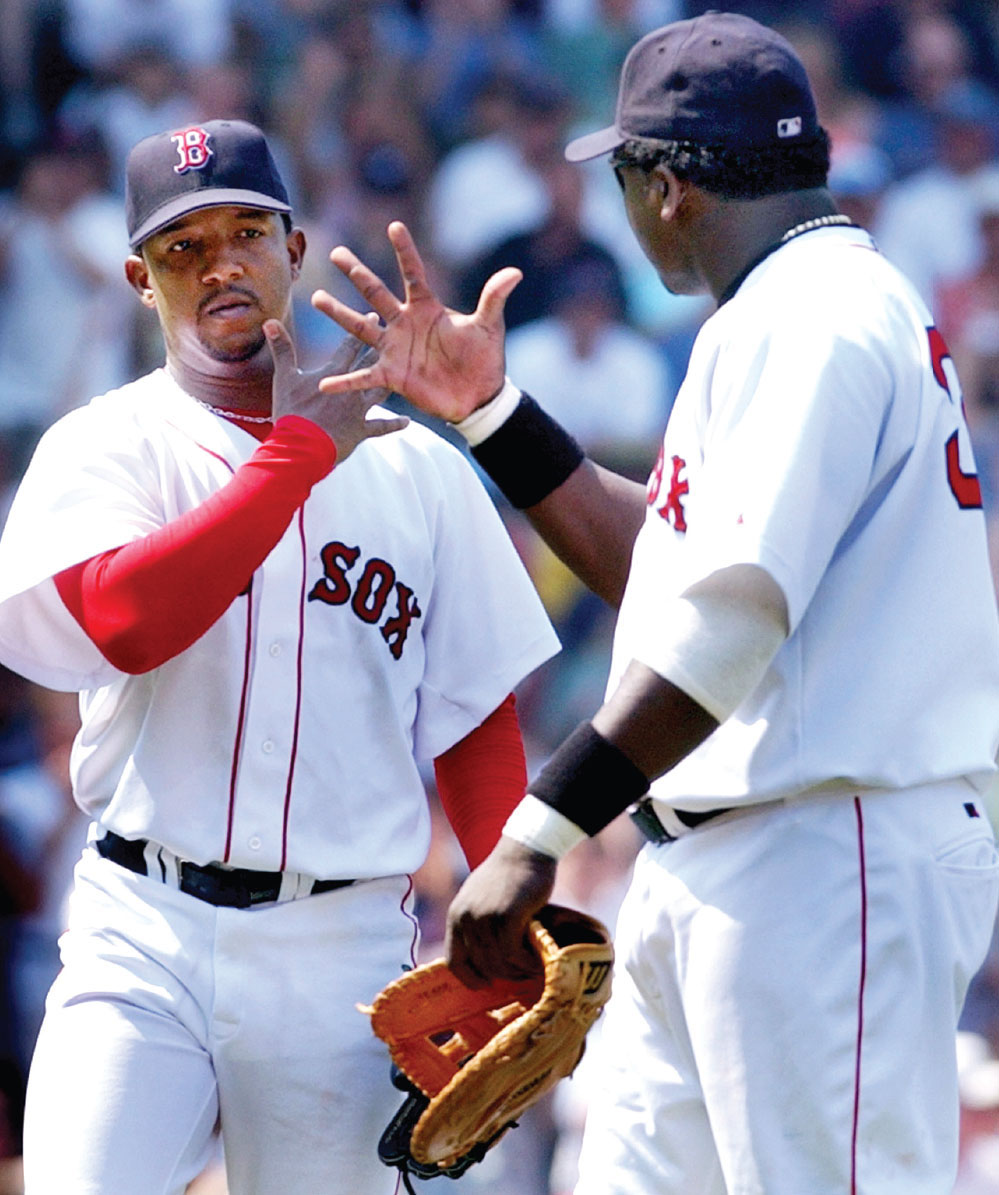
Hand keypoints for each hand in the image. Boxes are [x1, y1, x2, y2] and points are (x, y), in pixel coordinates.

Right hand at [264, 320, 407, 462]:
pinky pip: (382, 427)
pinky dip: (395, 424)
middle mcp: (352, 389)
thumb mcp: (284, 378)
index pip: (350, 346)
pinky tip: (408, 421)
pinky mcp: (361, 431)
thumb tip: (270, 321)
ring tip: (407, 373)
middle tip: (397, 336)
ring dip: (392, 382)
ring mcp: (359, 410)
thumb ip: (282, 349)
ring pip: (380, 392)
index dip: (362, 330)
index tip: (375, 315)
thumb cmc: (291, 412)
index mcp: (334, 373)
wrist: (300, 447)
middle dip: (382, 349)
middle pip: (371, 364)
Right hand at [310, 221, 521, 422]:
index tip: (395, 225)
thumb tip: (515, 271)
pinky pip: (364, 378)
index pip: (413, 273)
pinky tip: (324, 384)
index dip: (405, 250)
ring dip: (339, 314)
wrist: (478, 396)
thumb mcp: (488, 327)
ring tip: (315, 298)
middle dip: (356, 272)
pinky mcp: (392, 376)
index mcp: (426, 308)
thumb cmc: (483, 358)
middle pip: (375, 293)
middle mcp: (405, 324)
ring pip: (360, 328)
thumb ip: (494, 298)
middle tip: (336, 252)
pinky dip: (345, 382)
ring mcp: (395, 349)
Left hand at [445, 836, 556, 986]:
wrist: (525, 850)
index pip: (453, 961)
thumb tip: (484, 959)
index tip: (486, 984)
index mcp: (455, 915)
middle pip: (480, 965)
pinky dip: (526, 962)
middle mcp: (465, 917)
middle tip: (520, 975)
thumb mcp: (480, 898)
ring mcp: (485, 917)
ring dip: (517, 971)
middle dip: (502, 976)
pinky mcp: (507, 916)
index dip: (469, 978)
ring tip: (531, 968)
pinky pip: (513, 953)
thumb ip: (476, 924)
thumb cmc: (508, 876)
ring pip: (498, 962)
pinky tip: (536, 960)